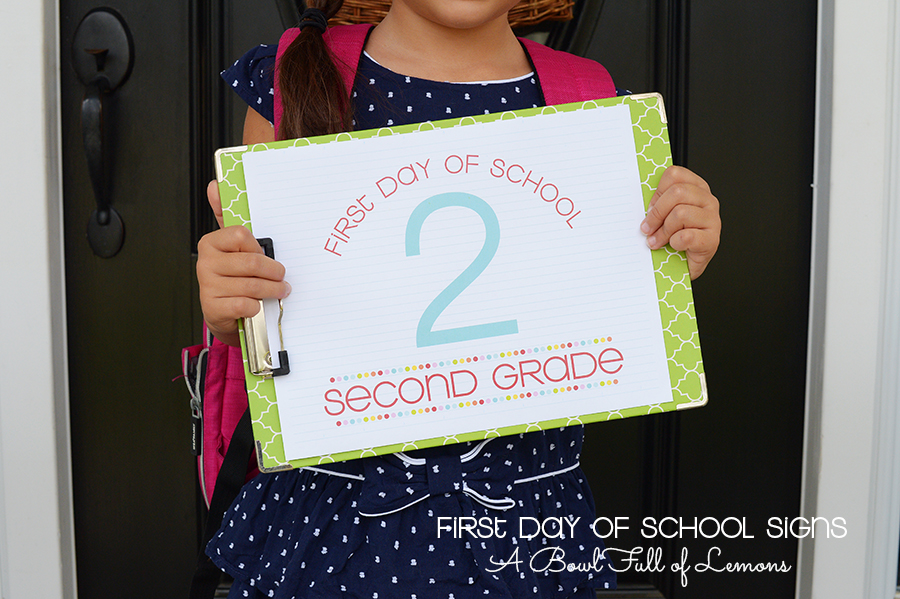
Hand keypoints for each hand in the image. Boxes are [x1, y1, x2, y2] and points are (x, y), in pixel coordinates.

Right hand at [197, 180, 290, 345]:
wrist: (224, 312)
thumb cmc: (234, 276)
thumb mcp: (234, 247)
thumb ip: (227, 217)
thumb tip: (215, 185)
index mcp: (211, 243)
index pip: (242, 235)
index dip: (259, 247)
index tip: (264, 255)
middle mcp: (205, 262)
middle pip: (251, 263)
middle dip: (274, 272)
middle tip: (282, 277)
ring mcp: (207, 285)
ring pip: (251, 286)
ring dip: (271, 290)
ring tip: (279, 291)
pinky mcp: (213, 307)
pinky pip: (245, 304)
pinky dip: (257, 307)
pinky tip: (258, 305)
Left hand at [640, 166, 719, 279]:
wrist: (684, 267)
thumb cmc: (674, 239)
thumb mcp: (665, 216)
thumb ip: (659, 203)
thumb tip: (643, 203)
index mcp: (696, 188)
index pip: (674, 175)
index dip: (657, 192)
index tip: (649, 208)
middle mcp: (707, 201)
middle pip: (677, 192)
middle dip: (657, 213)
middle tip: (648, 228)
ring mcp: (713, 219)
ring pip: (680, 213)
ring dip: (663, 231)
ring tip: (658, 241)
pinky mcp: (712, 239)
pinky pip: (686, 236)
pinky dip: (675, 243)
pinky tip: (674, 246)